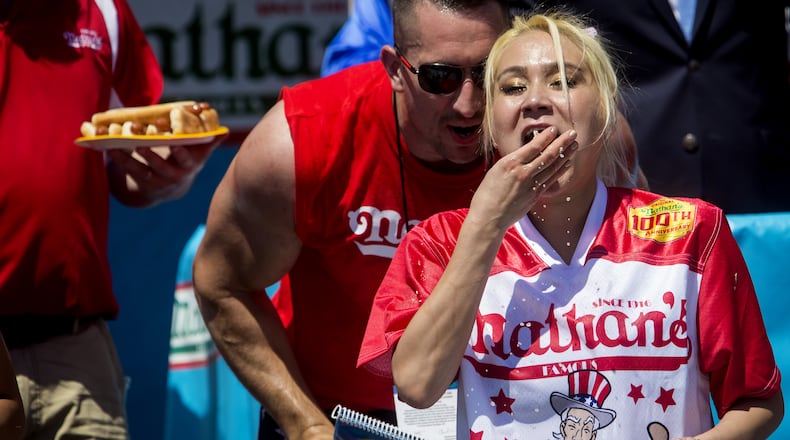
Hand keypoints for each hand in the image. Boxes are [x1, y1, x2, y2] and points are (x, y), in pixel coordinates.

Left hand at [106, 133, 224, 205]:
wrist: (175, 185)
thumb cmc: (189, 158)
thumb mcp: (200, 151)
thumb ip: (210, 140)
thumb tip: (224, 131)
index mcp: (190, 165)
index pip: (187, 159)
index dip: (181, 153)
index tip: (175, 144)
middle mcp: (176, 176)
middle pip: (163, 167)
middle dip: (152, 157)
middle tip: (141, 145)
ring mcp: (160, 182)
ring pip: (143, 171)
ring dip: (129, 159)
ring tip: (117, 146)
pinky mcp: (145, 185)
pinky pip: (132, 173)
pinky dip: (121, 161)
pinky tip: (111, 150)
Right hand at [467, 127, 577, 230]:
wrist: (488, 217)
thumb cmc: (487, 193)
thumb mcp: (496, 170)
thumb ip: (512, 161)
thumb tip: (526, 152)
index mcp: (510, 163)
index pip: (533, 146)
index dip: (546, 137)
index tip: (555, 129)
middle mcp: (522, 173)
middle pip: (547, 155)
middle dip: (562, 143)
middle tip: (573, 133)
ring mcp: (530, 185)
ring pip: (552, 167)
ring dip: (565, 154)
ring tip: (575, 145)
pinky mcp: (535, 195)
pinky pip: (550, 179)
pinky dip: (560, 170)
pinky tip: (567, 162)